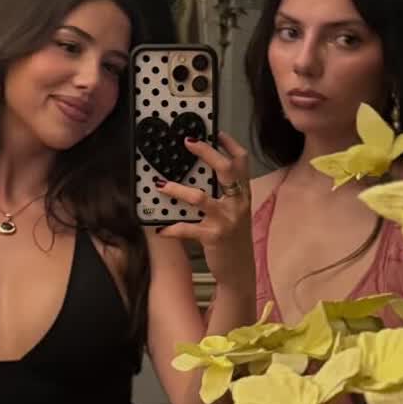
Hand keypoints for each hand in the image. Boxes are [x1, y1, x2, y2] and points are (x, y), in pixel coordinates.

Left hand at [155, 132, 253, 282]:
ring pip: (200, 197)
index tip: (216, 132)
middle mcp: (238, 204)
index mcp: (242, 195)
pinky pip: (188, 228)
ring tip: (161, 184)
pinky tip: (160, 229)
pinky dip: (172, 228)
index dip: (230, 145)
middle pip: (226, 170)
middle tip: (187, 142)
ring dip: (177, 190)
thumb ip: (223, 195)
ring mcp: (227, 220)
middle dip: (207, 153)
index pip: (241, 163)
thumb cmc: (233, 239)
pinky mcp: (214, 237)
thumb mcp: (234, 213)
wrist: (239, 271)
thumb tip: (198, 177)